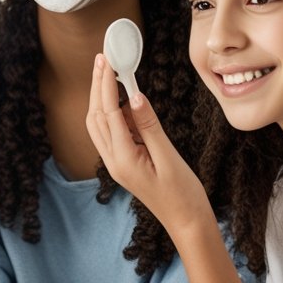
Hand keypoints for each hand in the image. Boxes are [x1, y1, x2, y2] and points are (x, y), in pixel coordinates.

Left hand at [86, 54, 208, 235]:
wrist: (187, 222)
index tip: (108, 61)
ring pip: (100, 125)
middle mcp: (113, 161)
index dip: (106, 84)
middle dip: (96, 87)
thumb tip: (134, 95)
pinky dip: (112, 113)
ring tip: (107, 73)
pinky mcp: (124, 164)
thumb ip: (149, 125)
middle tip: (101, 59)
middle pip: (96, 117)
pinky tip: (122, 100)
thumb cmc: (183, 194)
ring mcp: (117, 164)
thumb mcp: (168, 157)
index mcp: (122, 159)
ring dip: (100, 98)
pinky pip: (112, 133)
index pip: (108, 113)